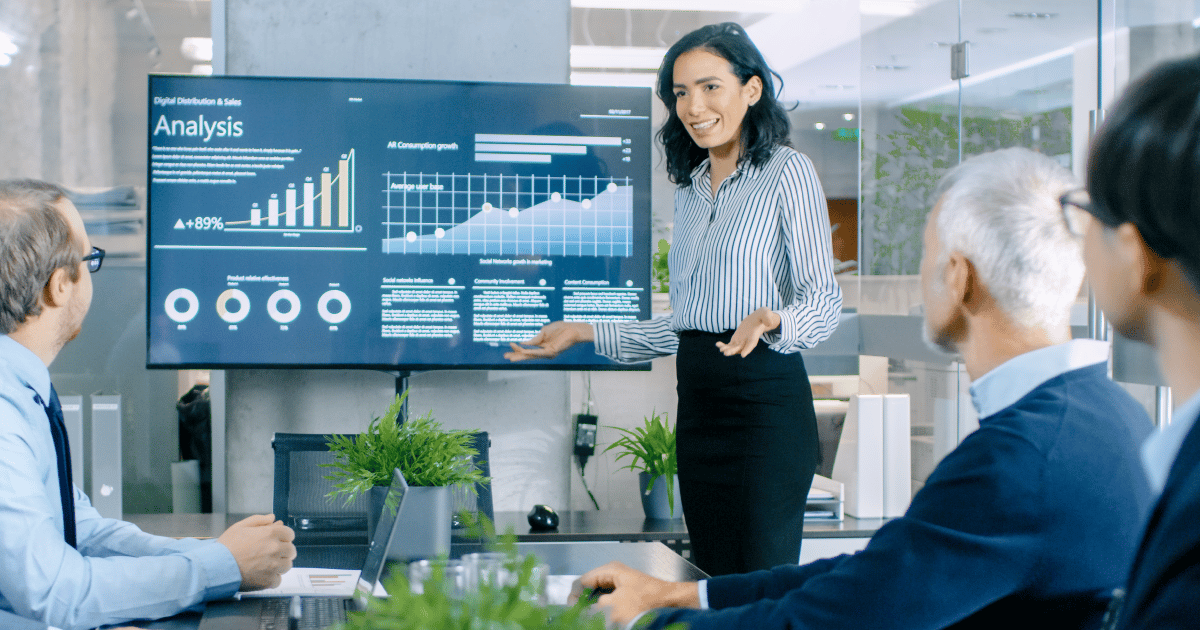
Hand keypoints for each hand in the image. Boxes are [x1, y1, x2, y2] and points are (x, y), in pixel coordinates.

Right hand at [217, 514, 295, 590]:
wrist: (216, 567)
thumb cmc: (226, 547)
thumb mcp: (240, 527)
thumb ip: (259, 521)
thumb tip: (273, 518)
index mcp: (270, 534)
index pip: (290, 534)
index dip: (283, 537)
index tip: (276, 541)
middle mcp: (275, 549)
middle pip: (291, 550)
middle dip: (283, 551)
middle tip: (269, 554)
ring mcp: (273, 566)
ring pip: (287, 565)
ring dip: (279, 565)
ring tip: (265, 565)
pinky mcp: (268, 581)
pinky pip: (278, 580)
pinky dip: (272, 579)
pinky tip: (262, 575)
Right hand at [504, 321, 593, 361]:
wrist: (574, 329)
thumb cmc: (562, 329)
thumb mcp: (544, 332)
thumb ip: (535, 339)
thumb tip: (523, 343)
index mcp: (543, 346)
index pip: (528, 349)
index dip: (519, 348)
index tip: (509, 344)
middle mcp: (544, 352)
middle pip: (528, 355)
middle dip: (517, 356)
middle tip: (506, 357)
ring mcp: (548, 353)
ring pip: (531, 355)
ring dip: (520, 356)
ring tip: (511, 358)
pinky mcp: (551, 352)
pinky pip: (538, 352)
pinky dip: (529, 352)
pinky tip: (522, 351)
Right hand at [569, 561, 699, 625]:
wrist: (672, 603)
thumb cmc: (645, 601)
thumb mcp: (614, 607)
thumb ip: (593, 611)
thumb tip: (581, 616)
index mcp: (609, 571)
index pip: (581, 581)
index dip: (573, 598)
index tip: (571, 614)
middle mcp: (613, 575)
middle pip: (589, 590)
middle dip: (583, 606)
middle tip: (580, 619)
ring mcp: (621, 585)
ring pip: (599, 600)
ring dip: (594, 611)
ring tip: (594, 621)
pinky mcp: (627, 596)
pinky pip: (609, 604)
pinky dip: (605, 613)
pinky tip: (606, 621)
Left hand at [715, 307, 780, 356]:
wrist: (756, 320)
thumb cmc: (762, 316)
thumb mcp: (766, 314)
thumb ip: (767, 317)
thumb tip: (768, 322)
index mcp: (754, 337)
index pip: (751, 344)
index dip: (747, 350)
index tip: (743, 355)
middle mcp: (747, 342)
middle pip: (740, 348)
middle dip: (733, 351)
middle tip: (726, 353)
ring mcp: (741, 342)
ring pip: (733, 348)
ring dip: (726, 349)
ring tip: (721, 349)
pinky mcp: (735, 340)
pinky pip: (729, 345)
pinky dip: (723, 345)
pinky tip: (717, 344)